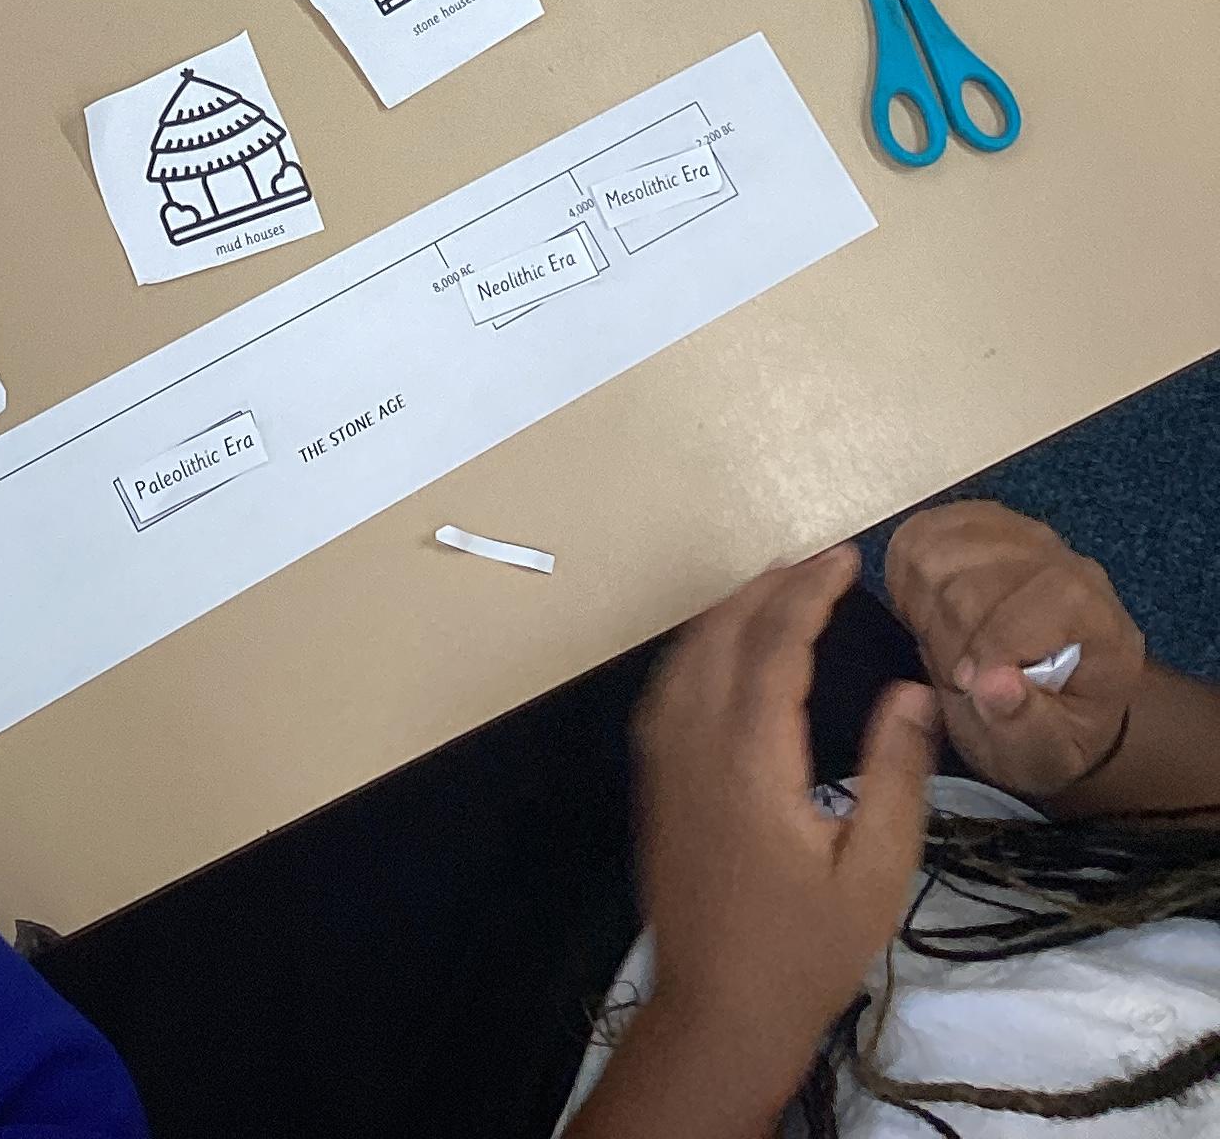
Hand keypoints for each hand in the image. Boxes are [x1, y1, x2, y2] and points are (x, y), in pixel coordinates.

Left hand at [631, 548, 935, 1108]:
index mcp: (751, 756)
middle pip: (725, 631)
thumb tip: (914, 692)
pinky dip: (701, 644)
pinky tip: (726, 648)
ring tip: (780, 587)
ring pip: (688, 651)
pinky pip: (669, 684)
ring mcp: (664, 758)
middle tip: (821, 562)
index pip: (777, 642)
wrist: (717, 1011)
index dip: (811, 589)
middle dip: (771, 585)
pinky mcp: (653, 779)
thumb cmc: (805, 950)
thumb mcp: (876, 873)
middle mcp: (695, 741)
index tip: (846, 557)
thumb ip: (897, 777)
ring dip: (732, 608)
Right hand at [886, 501, 1143, 800]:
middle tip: (958, 678)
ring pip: (939, 551)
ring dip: (925, 609)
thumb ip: (1027, 728)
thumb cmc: (1048, 731)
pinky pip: (919, 535)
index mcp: (1100, 619)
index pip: (1049, 595)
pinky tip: (929, 611)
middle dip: (951, 637)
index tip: (969, 685)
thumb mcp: (1047, 755)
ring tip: (946, 646)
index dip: (996, 640)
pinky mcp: (969, 522)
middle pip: (978, 577)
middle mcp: (1062, 561)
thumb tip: (994, 686)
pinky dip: (909, 578)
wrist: (1042, 696)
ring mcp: (1014, 533)